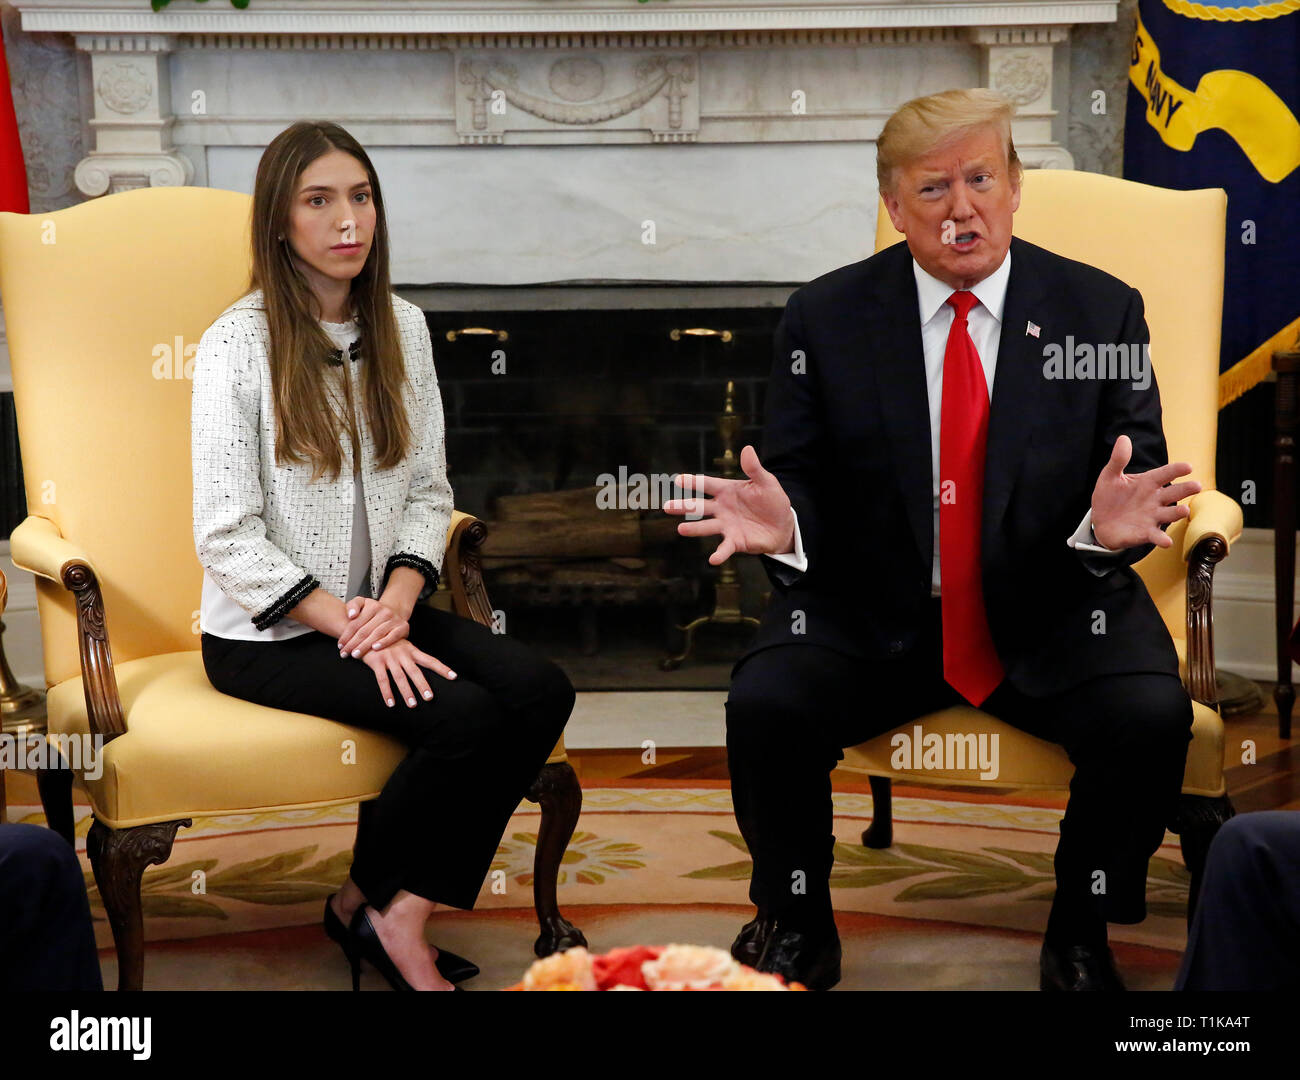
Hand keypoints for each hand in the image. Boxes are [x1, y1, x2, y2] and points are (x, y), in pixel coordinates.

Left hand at [338, 596, 408, 658]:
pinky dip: (384, 642)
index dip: (346, 635)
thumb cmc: (374, 612)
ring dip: (365, 646)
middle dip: (353, 644)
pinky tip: (375, 648)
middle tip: (345, 653)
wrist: (394, 612)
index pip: (356, 623)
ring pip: (376, 634)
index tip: (340, 645)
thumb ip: (353, 606)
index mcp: (372, 606)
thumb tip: (351, 615)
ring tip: (355, 654)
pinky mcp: (402, 627)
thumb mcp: (362, 603)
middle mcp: (384, 612)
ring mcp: (394, 620)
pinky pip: (393, 636)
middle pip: (364, 630)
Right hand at [360, 638, 456, 708]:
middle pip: (415, 672)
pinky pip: (382, 680)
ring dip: (406, 692)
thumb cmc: (386, 641)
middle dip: (423, 685)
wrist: (366, 631)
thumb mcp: (402, 645)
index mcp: (411, 651)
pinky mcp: (377, 662)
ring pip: (400, 678)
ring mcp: (390, 658)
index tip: (454, 676)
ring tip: (413, 705)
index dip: (442, 668)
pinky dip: (387, 692)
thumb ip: (412, 656)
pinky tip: (391, 703)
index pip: (430, 660)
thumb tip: (422, 671)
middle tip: (430, 698)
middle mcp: (402, 654)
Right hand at [663, 445, 794, 565]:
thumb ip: (754, 469)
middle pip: (699, 506)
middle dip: (684, 506)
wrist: (783, 525)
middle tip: (667, 506)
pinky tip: (713, 559)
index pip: (706, 484)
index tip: (678, 479)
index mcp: (727, 491)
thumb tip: (747, 449)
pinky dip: (719, 554)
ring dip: (694, 529)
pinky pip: (725, 548)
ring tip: (681, 529)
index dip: (693, 482)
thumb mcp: (766, 483)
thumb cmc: (772, 501)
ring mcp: (726, 525)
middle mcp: (722, 508)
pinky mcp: (735, 541)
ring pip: (706, 527)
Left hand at [1090, 434, 1201, 549]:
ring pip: (1169, 514)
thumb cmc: (1109, 497)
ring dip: (1177, 513)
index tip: (1188, 466)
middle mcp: (1155, 499)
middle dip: (1185, 489)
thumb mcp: (1109, 476)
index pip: (1165, 473)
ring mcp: (1152, 516)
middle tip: (1197, 485)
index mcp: (1147, 483)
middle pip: (1173, 493)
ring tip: (1184, 511)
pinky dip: (1162, 539)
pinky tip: (1166, 542)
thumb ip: (1118, 459)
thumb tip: (1123, 438)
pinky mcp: (1145, 532)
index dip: (1176, 470)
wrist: (1100, 522)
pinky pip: (1156, 535)